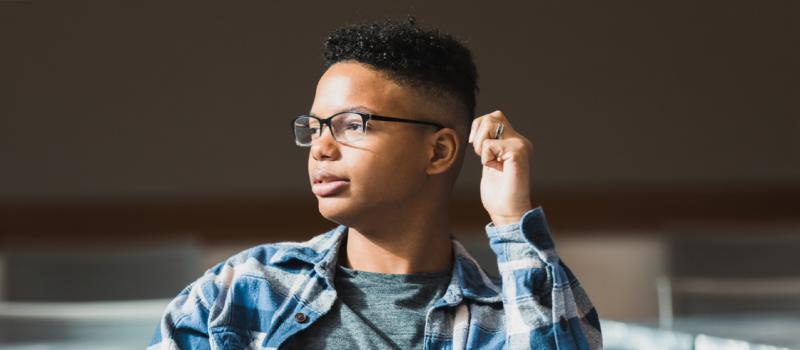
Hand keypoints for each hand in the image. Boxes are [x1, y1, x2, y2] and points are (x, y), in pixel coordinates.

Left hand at [469, 111, 532, 225]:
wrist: (508, 213)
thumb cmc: (497, 194)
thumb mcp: (489, 163)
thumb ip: (487, 146)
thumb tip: (475, 131)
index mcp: (514, 142)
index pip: (493, 117)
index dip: (478, 127)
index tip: (476, 148)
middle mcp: (520, 140)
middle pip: (491, 116)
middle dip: (478, 134)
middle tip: (482, 156)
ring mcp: (521, 145)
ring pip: (489, 125)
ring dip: (480, 146)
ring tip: (490, 163)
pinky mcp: (518, 152)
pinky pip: (488, 145)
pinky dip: (485, 159)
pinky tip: (497, 170)